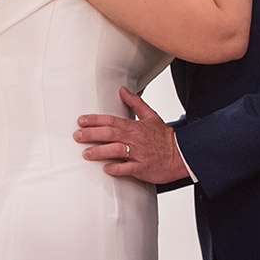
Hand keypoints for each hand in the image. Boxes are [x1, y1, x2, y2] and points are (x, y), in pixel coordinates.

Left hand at [74, 87, 188, 184]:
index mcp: (134, 127)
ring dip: (99, 152)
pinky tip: (106, 169)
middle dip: (91, 134)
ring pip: (115, 151)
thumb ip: (135, 103)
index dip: (94, 120)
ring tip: (86, 153)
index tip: (81, 121)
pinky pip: (127, 168)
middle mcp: (134, 139)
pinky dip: (116, 168)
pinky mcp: (142, 168)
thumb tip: (123, 91)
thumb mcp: (150, 116)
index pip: (110, 121)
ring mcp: (138, 154)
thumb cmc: (165, 138)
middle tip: (77, 135)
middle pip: (109, 134)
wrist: (182, 154)